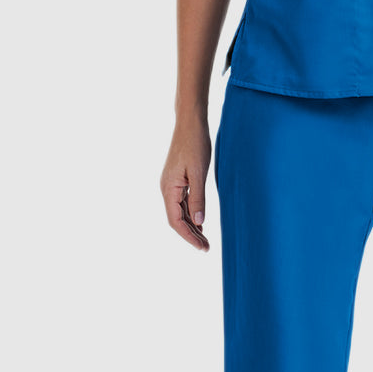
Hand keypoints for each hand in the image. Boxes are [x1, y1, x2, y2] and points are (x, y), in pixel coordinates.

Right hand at [161, 118, 211, 251]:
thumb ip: (198, 199)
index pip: (175, 221)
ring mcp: (171, 184)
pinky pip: (182, 202)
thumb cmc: (195, 144)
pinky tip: (200, 221)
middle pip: (176, 219)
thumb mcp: (199, 173)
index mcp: (169, 188)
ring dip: (191, 226)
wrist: (190, 123)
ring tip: (204, 239)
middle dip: (191, 235)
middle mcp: (166, 188)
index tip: (202, 247)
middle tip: (207, 248)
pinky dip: (191, 214)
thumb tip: (199, 223)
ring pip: (179, 212)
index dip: (189, 236)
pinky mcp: (177, 179)